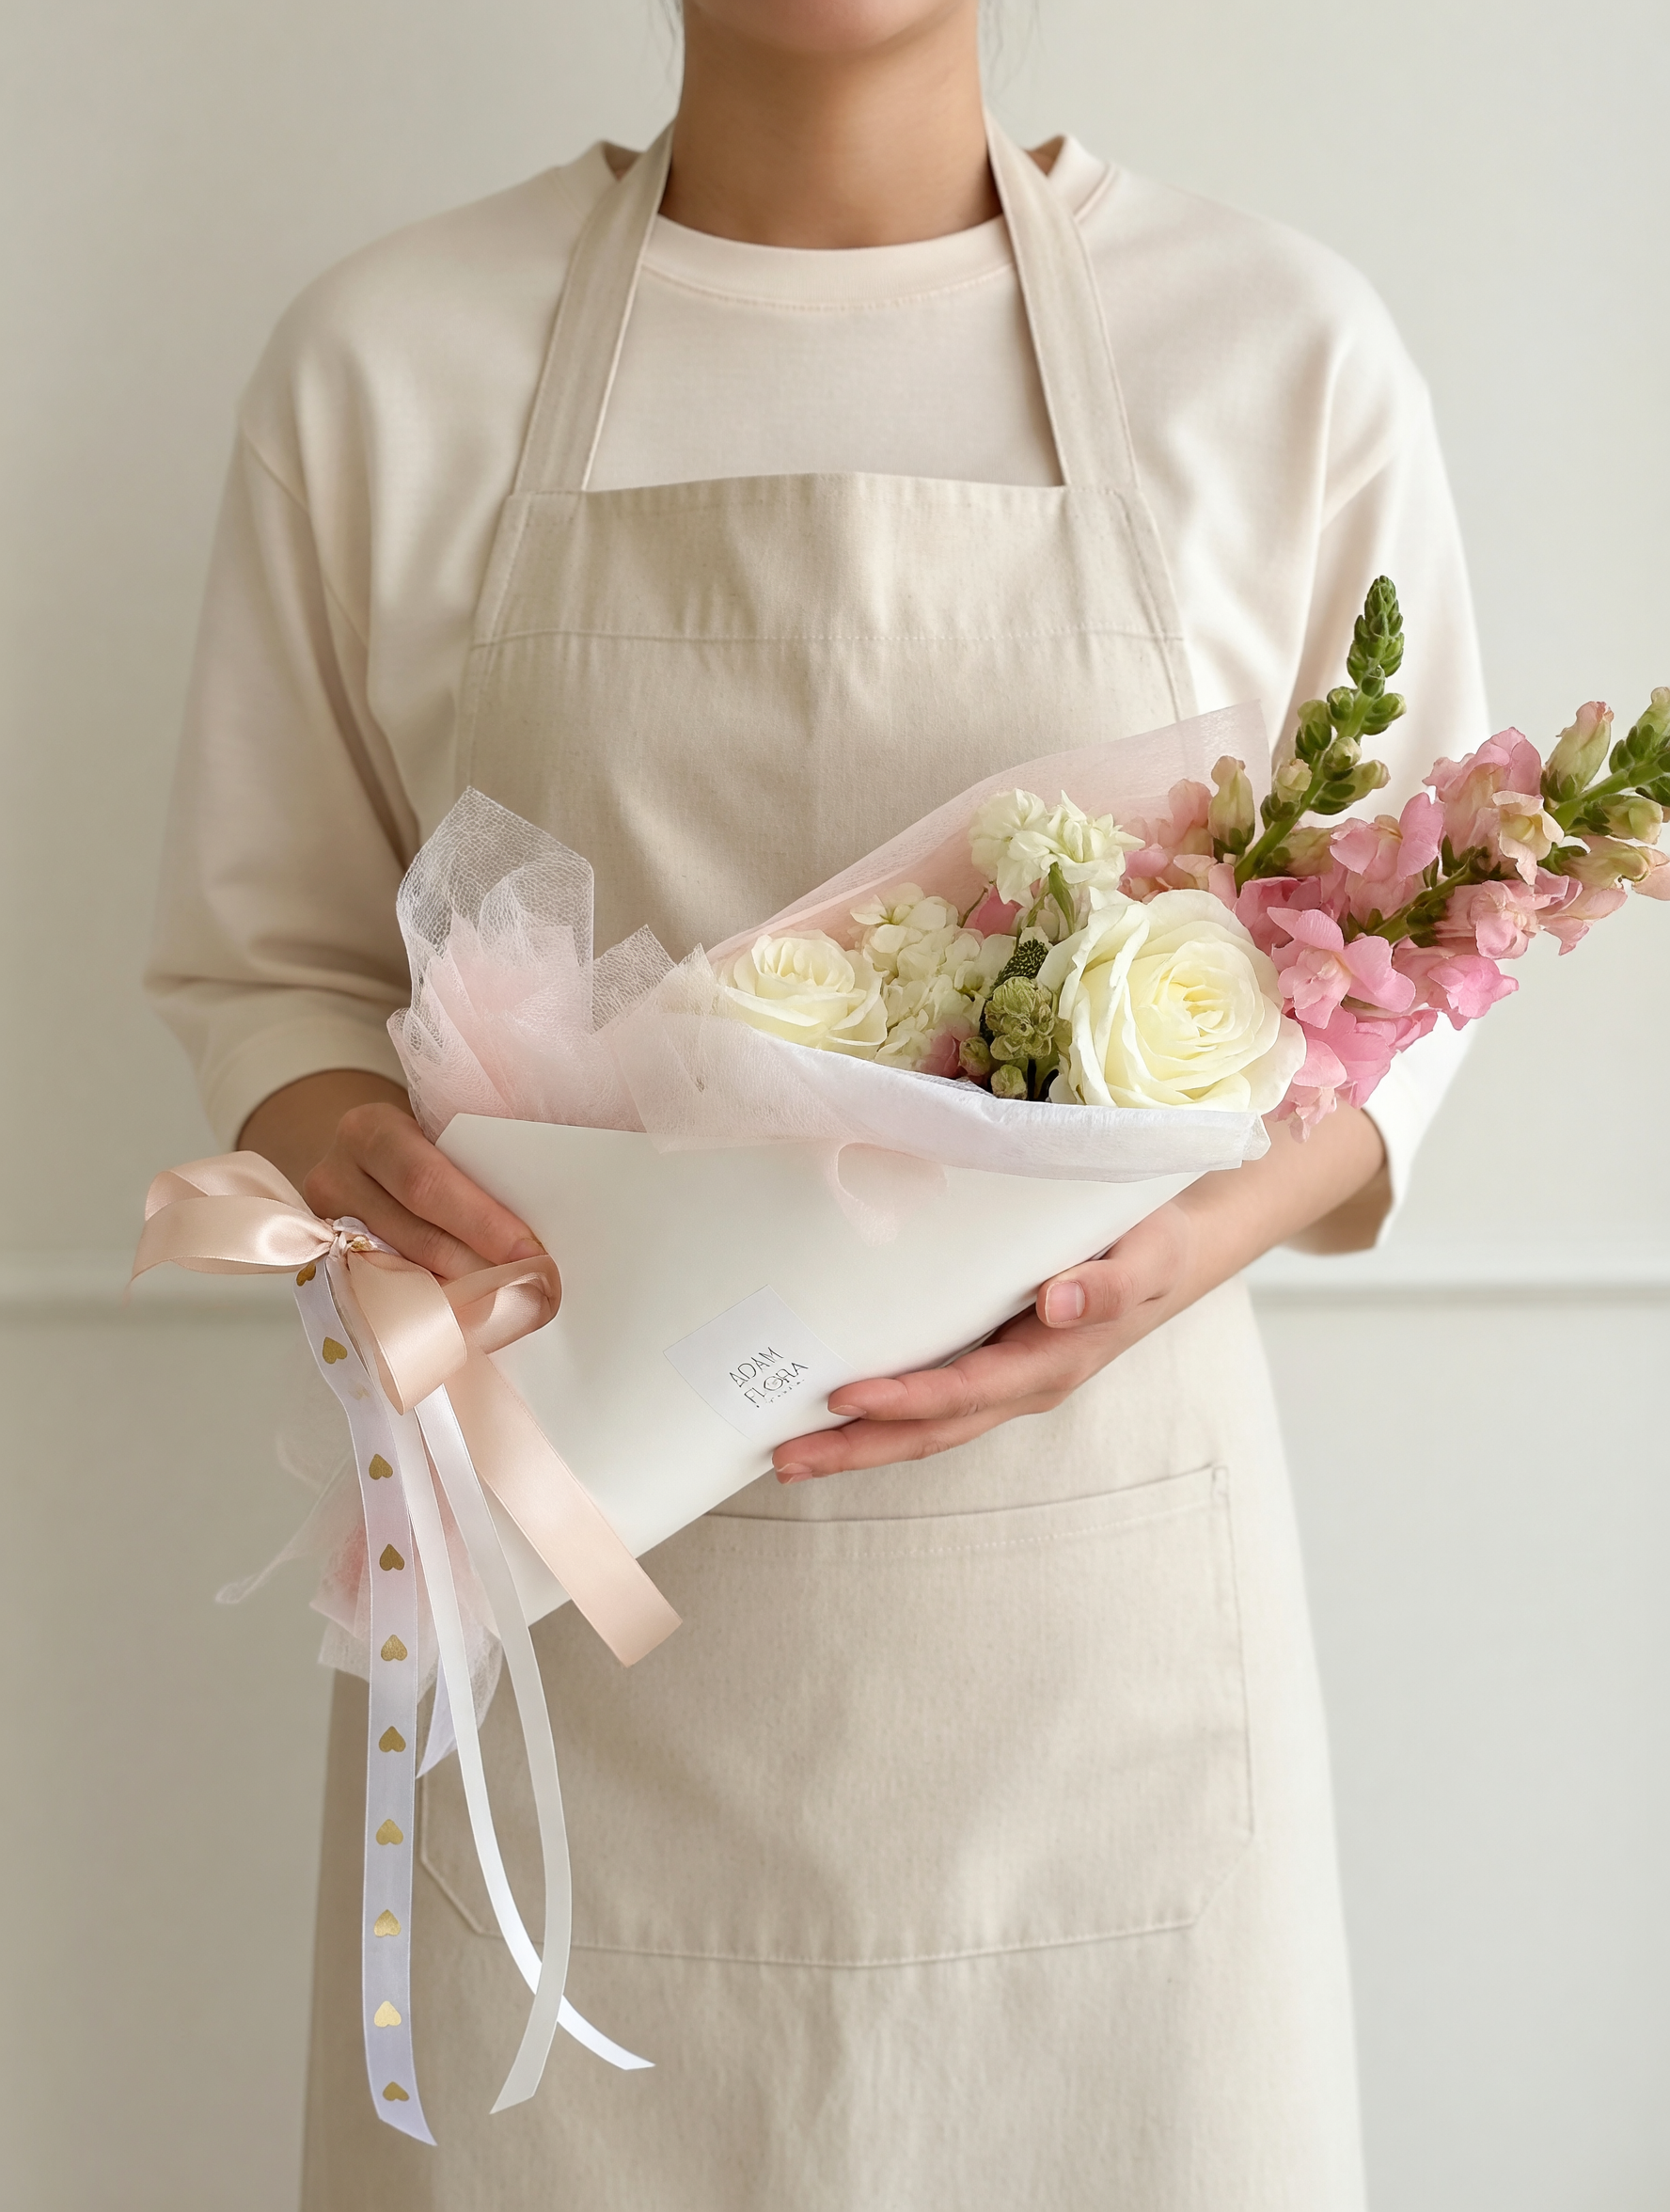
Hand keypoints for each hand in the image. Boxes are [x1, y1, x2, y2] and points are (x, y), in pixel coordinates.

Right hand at [241, 1070, 543, 1279]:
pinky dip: (429, 1304)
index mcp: (370, 1130)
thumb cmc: (423, 1144)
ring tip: (507, 1308)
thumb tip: (540, 1223)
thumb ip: (475, 1166)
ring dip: (457, 1293)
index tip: (530, 1252)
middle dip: (477, 1266)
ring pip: (396, 1272)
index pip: (427, 1181)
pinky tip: (467, 1316)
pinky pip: (381, 1293)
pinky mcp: (324, 1264)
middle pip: (413, 1233)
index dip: (481, 1221)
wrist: (364, 1157)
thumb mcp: (441, 1136)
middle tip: (528, 1290)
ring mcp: (323, 1226)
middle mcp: (334, 1175)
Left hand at [772, 1199, 1200, 1481]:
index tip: (847, 1397)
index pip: (965, 1391)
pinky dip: (880, 1418)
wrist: (1173, 1256)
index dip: (907, 1399)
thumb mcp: (1147, 1257)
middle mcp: (1020, 1385)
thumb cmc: (1153, 1247)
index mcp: (1051, 1363)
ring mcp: (1002, 1384)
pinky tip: (834, 1415)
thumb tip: (1056, 1303)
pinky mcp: (989, 1367)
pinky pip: (930, 1405)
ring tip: (789, 1455)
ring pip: (924, 1428)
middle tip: (784, 1458)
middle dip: (857, 1449)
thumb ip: (1109, 1284)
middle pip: (930, 1432)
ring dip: (857, 1444)